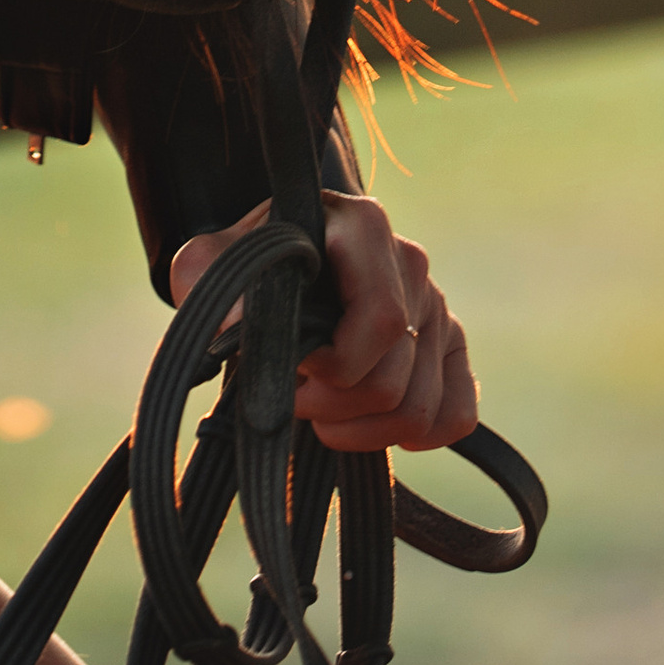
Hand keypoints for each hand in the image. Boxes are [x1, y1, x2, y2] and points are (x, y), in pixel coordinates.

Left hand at [167, 192, 475, 455]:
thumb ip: (207, 277)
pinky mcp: (451, 349)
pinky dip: (413, 438)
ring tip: (319, 405)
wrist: (276, 271)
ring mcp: (438, 308)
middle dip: (333, 407)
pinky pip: (456, 416)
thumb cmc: (246, 266)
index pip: (381, 319)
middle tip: (294, 394)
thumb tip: (239, 324)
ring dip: (360, 430)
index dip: (336, 365)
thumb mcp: (210, 263)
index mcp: (364, 226)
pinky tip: (369, 421)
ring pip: (418, 410)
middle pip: (392, 379)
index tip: (292, 369)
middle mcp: (411, 264)